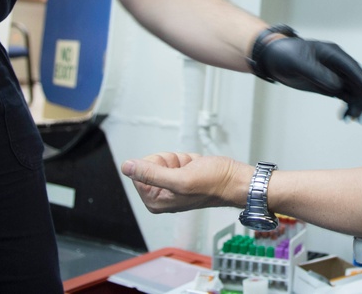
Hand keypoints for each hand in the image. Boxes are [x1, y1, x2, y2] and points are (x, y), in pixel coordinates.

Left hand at [121, 152, 240, 212]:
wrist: (235, 180)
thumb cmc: (214, 183)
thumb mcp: (180, 179)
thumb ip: (150, 174)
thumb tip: (126, 167)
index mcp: (155, 202)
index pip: (138, 172)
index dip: (157, 165)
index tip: (174, 170)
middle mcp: (161, 196)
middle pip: (151, 165)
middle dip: (170, 161)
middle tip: (185, 169)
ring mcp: (171, 187)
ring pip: (164, 160)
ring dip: (181, 160)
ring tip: (193, 169)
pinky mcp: (180, 178)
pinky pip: (175, 160)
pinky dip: (186, 159)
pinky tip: (196, 167)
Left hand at [252, 28, 361, 119]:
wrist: (274, 59)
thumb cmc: (286, 55)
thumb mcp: (299, 63)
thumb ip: (317, 74)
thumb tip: (337, 87)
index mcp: (333, 54)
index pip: (352, 68)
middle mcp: (337, 64)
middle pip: (357, 80)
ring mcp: (335, 75)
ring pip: (352, 90)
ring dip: (358, 104)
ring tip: (357, 119)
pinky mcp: (329, 84)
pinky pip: (344, 96)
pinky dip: (348, 106)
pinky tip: (346, 117)